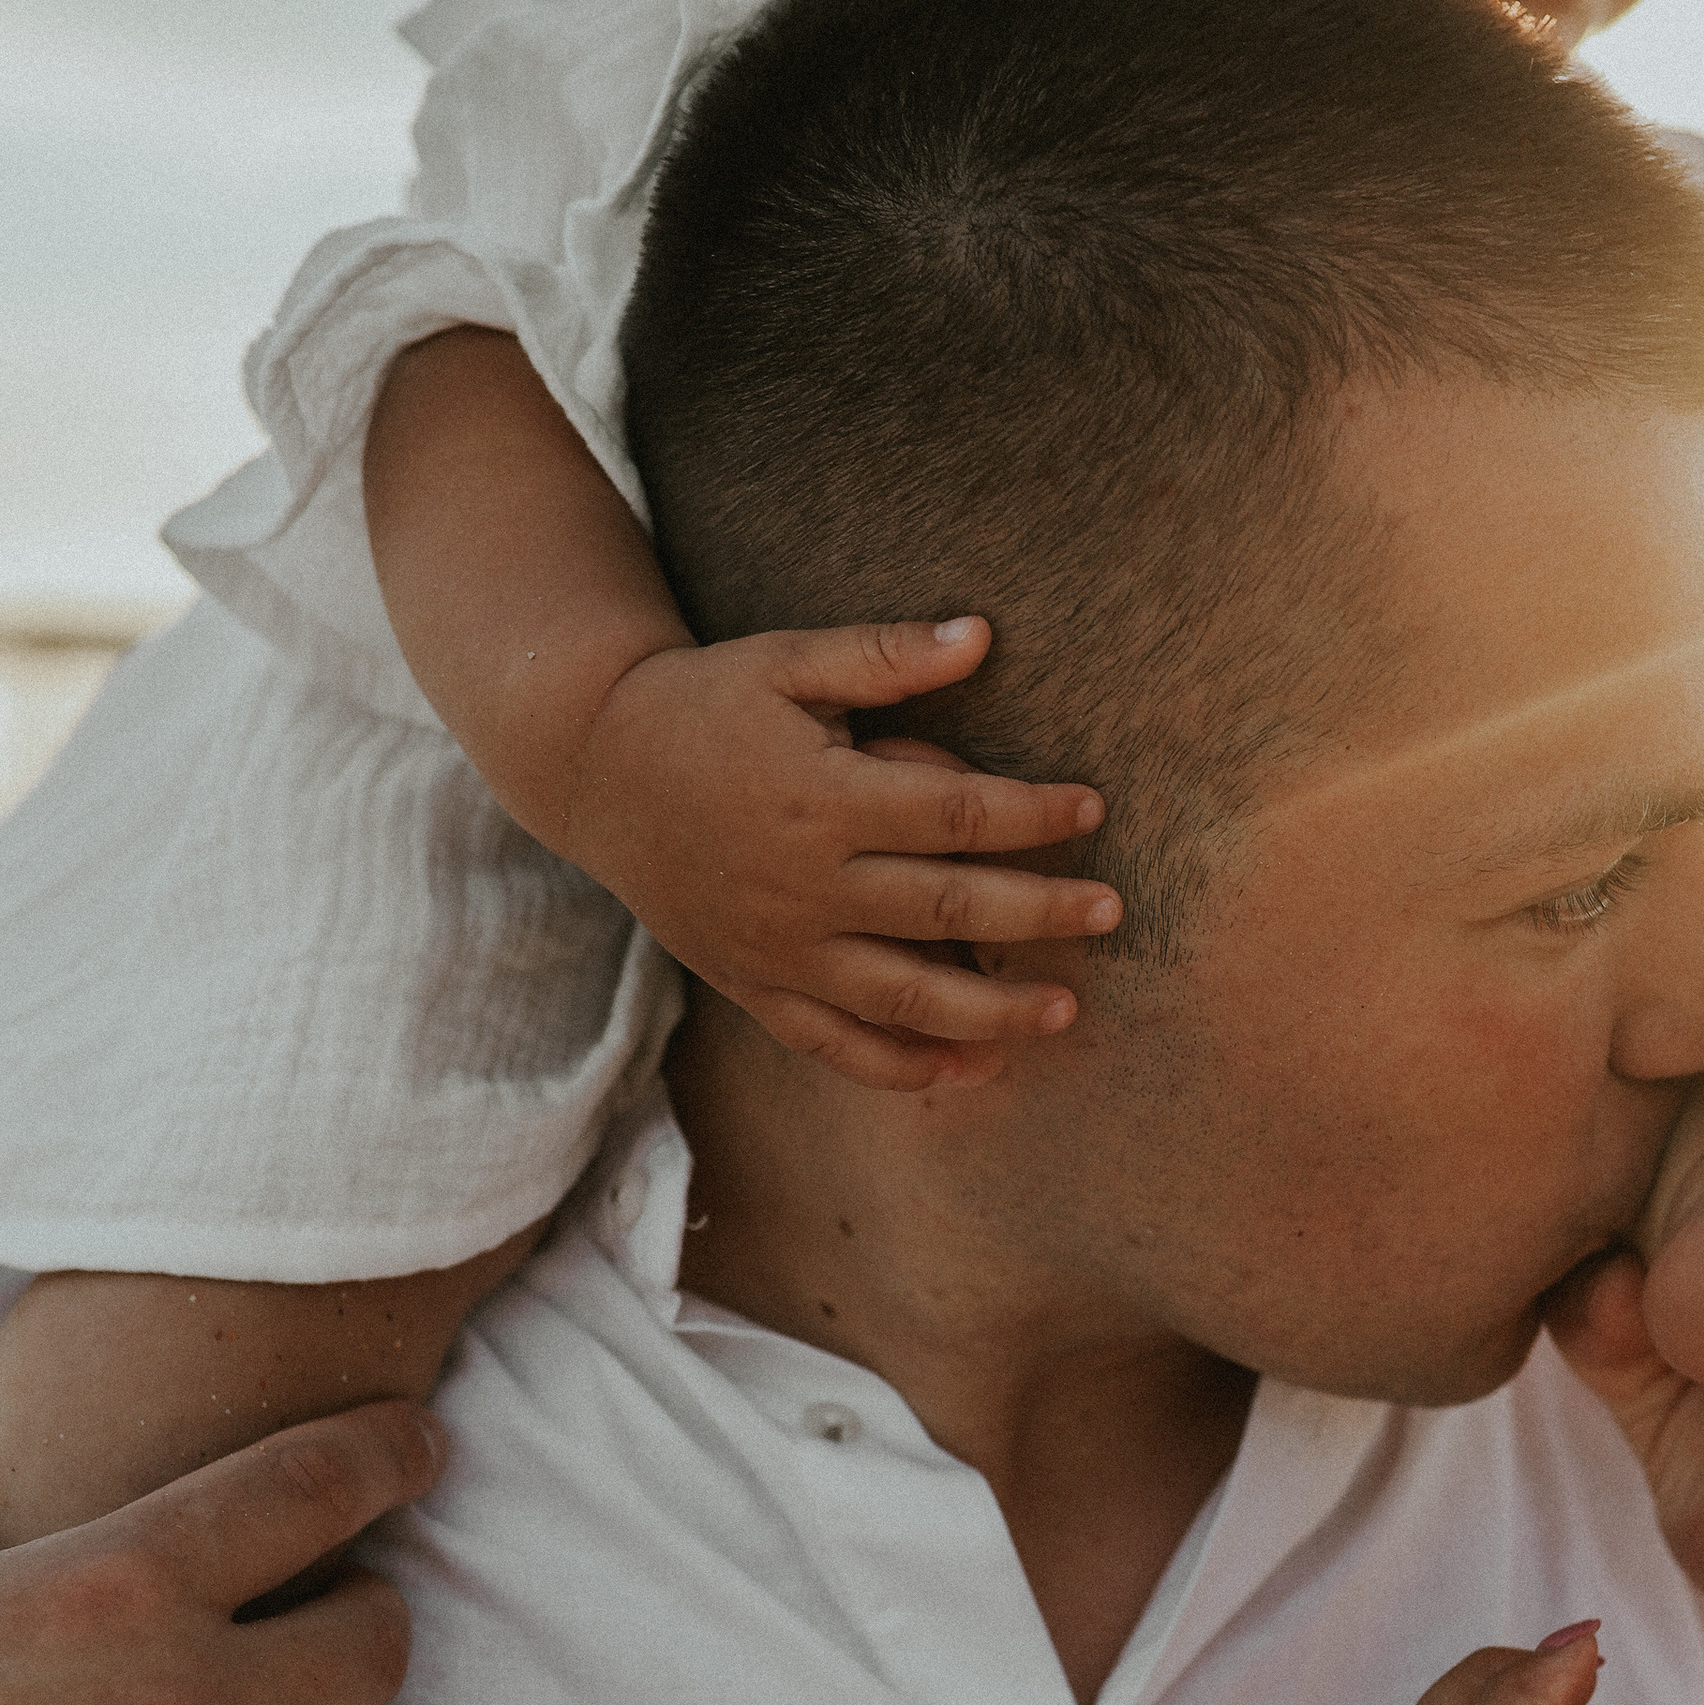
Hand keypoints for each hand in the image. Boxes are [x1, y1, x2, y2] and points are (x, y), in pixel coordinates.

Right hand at [558, 616, 1122, 1088]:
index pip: (955, 814)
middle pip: (948, 907)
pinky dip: (904, 1067)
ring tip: (1065, 1012)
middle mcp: (805, 884)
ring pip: (905, 995)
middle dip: (1040, 913)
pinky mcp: (754, 987)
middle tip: (1111, 913)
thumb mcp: (785, 662)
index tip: (1092, 808)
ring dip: (994, 1010)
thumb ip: (883, 657)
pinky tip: (970, 1070)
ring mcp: (780, 948)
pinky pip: (836, 1046)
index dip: (1032, 813)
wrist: (592, 768)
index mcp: (822, 797)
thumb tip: (981, 635)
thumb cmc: (702, 704)